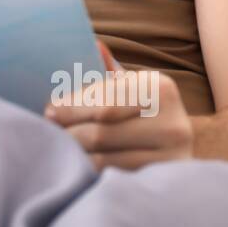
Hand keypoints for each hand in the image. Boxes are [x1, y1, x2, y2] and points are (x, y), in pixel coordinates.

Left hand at [43, 40, 192, 171]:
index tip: (49, 110)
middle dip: (69, 131)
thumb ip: (110, 72)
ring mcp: (171, 157)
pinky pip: (113, 176)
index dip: (72, 106)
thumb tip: (93, 46)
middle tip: (47, 130)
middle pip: (103, 131)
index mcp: (161, 88)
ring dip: (75, 153)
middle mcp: (173, 123)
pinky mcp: (162, 181)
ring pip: (105, 157)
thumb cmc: (145, 115)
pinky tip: (77, 166)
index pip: (105, 99)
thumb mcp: (132, 89)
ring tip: (58, 148)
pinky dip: (90, 171)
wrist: (180, 158)